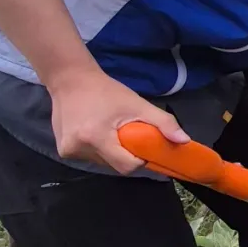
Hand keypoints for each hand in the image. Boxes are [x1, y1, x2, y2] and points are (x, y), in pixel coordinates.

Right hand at [47, 67, 189, 173]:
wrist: (70, 80)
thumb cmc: (107, 91)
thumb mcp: (138, 104)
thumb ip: (163, 122)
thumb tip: (184, 140)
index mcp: (96, 137)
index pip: (126, 166)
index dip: (140, 159)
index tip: (144, 146)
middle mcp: (78, 148)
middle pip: (114, 166)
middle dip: (126, 154)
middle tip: (128, 135)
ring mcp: (67, 151)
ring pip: (102, 163)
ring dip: (112, 153)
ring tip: (110, 131)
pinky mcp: (62, 151)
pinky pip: (90, 158)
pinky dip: (99, 150)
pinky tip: (97, 132)